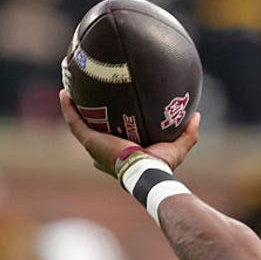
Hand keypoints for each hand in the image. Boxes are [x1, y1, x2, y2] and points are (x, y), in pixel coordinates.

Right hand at [59, 90, 199, 175]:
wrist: (146, 171)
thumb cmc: (160, 164)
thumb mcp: (177, 147)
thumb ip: (188, 133)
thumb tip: (196, 115)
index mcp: (122, 153)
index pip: (112, 142)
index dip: (108, 129)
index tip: (108, 113)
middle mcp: (104, 151)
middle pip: (93, 130)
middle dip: (88, 115)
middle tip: (86, 96)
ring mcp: (95, 145)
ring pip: (79, 123)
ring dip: (73, 107)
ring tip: (71, 88)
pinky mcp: (89, 141)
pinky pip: (74, 121)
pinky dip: (68, 108)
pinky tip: (65, 92)